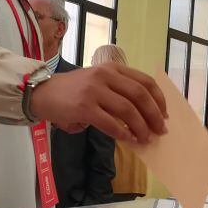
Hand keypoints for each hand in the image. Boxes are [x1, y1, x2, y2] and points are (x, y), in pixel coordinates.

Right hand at [29, 63, 166, 143]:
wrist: (43, 93)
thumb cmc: (74, 91)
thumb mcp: (99, 82)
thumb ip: (119, 91)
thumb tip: (144, 115)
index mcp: (113, 68)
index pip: (145, 81)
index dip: (159, 99)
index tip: (164, 114)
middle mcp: (106, 76)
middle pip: (140, 95)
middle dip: (154, 115)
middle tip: (160, 130)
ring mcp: (94, 90)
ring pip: (128, 110)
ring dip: (141, 127)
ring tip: (146, 139)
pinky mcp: (84, 107)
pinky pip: (110, 123)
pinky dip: (123, 133)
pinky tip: (129, 139)